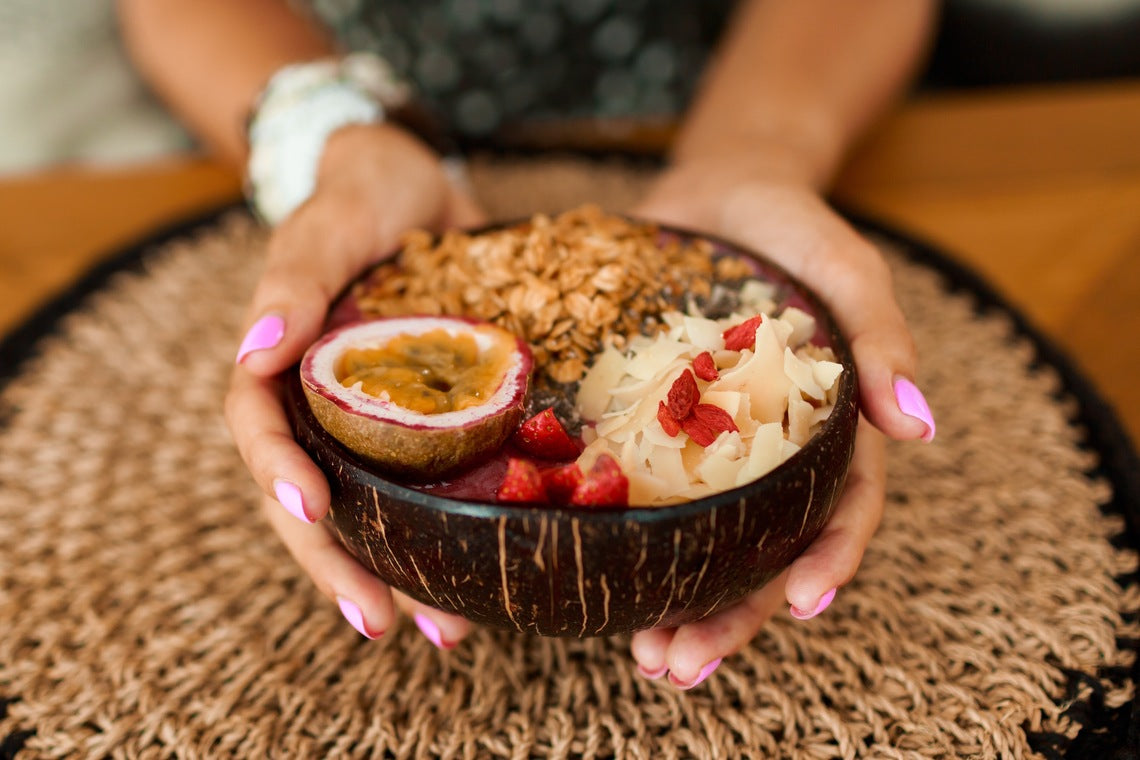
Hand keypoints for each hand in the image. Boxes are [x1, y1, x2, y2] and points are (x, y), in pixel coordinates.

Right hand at [225, 123, 486, 646]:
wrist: (421, 183)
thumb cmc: (363, 194)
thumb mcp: (330, 224)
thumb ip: (294, 280)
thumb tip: (253, 351)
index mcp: (282, 368)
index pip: (261, 433)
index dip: (280, 478)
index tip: (315, 514)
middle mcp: (324, 408)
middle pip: (315, 500)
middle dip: (341, 565)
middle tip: (383, 622)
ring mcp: (378, 421)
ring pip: (375, 509)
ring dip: (401, 573)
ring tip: (444, 630)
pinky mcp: (434, 422)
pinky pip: (436, 484)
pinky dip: (454, 531)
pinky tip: (490, 573)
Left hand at [626, 159, 933, 686]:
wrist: (713, 188)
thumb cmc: (792, 223)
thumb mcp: (844, 266)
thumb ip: (879, 338)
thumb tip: (918, 428)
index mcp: (823, 428)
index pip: (839, 510)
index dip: (828, 561)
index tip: (801, 607)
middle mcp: (764, 450)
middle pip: (761, 550)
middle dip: (733, 615)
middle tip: (683, 665)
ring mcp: (703, 443)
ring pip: (697, 540)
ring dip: (676, 602)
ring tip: (645, 655)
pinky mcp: (644, 425)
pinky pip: (633, 489)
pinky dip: (620, 538)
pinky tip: (589, 572)